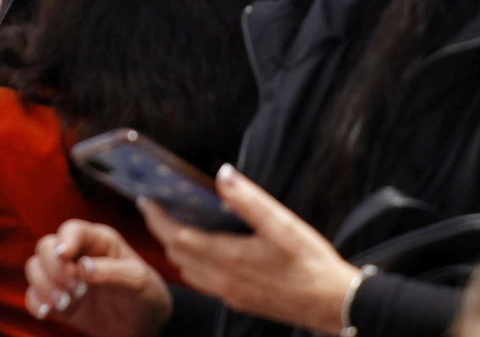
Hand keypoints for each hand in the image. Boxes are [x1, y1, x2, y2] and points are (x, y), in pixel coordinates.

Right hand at [24, 220, 171, 336]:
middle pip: (46, 246)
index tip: (65, 257)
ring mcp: (65, 277)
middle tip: (76, 290)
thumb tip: (82, 267)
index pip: (71, 230)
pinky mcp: (58, 299)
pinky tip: (48, 313)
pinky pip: (34, 295)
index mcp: (98, 241)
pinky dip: (35, 303)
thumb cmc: (145, 294)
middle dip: (54, 268)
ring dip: (44, 285)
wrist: (145, 324)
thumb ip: (112, 272)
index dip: (64, 241)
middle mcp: (77, 254)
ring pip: (35, 268)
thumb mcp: (138, 281)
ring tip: (65, 303)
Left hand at [140, 165, 358, 333]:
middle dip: (162, 230)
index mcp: (228, 258)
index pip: (177, 237)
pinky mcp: (240, 299)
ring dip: (177, 248)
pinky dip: (194, 263)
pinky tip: (207, 249)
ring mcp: (230, 293)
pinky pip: (204, 281)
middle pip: (177, 254)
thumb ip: (248, 199)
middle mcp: (223, 279)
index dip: (157, 218)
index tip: (146, 200)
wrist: (333, 304)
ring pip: (188, 271)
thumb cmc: (311, 263)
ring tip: (177, 223)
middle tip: (156, 208)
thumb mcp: (282, 223)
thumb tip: (222, 175)